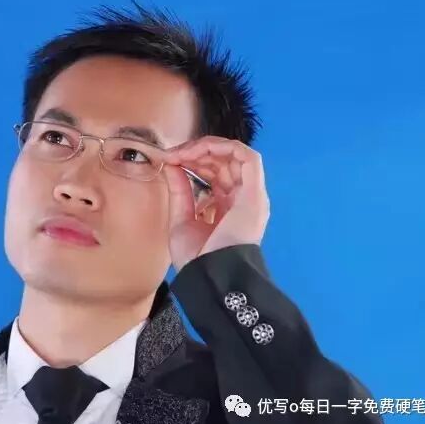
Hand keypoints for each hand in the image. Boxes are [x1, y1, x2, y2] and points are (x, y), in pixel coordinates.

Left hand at [162, 136, 269, 271]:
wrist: (209, 276)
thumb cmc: (196, 258)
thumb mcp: (181, 219)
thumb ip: (180, 191)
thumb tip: (172, 164)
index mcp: (227, 208)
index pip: (214, 174)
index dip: (193, 162)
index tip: (170, 160)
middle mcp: (242, 199)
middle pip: (224, 162)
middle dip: (197, 152)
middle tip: (173, 154)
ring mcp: (250, 196)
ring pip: (235, 155)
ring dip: (208, 147)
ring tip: (184, 152)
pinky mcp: (255, 193)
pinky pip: (248, 157)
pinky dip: (224, 147)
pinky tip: (200, 151)